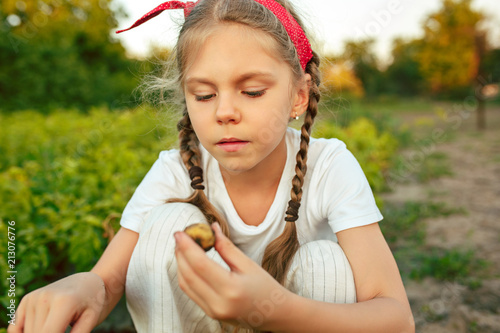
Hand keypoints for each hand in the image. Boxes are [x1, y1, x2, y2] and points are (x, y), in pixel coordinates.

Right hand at [7, 272, 105, 332]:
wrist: (90, 283)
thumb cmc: (94, 304)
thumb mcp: (91, 321)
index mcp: (63, 302)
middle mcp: (44, 297)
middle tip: (66, 325)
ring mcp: (34, 297)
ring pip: (29, 332)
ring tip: (61, 323)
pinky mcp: (28, 299)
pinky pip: (16, 327)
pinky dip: (25, 332)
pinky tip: (44, 326)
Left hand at [174, 223, 289, 329]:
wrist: (274, 314)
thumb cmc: (265, 287)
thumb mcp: (248, 264)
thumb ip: (227, 248)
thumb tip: (212, 228)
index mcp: (231, 289)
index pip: (200, 265)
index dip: (187, 247)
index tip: (180, 233)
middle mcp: (219, 303)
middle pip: (188, 275)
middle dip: (180, 253)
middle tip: (180, 236)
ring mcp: (213, 311)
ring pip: (185, 284)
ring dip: (180, 264)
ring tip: (183, 247)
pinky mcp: (210, 313)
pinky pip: (190, 292)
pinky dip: (186, 275)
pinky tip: (188, 262)